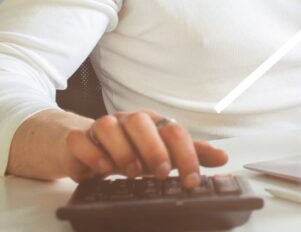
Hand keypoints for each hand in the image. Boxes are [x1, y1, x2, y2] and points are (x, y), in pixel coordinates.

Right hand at [63, 110, 227, 187]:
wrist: (85, 146)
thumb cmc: (130, 149)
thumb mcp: (163, 153)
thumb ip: (191, 154)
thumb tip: (223, 158)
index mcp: (152, 122)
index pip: (173, 130)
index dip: (186, 154)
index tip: (192, 180)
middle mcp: (127, 120)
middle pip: (141, 121)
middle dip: (154, 148)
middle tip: (162, 173)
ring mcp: (101, 127)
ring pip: (109, 126)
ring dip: (123, 151)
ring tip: (133, 173)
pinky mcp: (78, 139)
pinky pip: (81, 139)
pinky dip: (92, 154)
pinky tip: (102, 169)